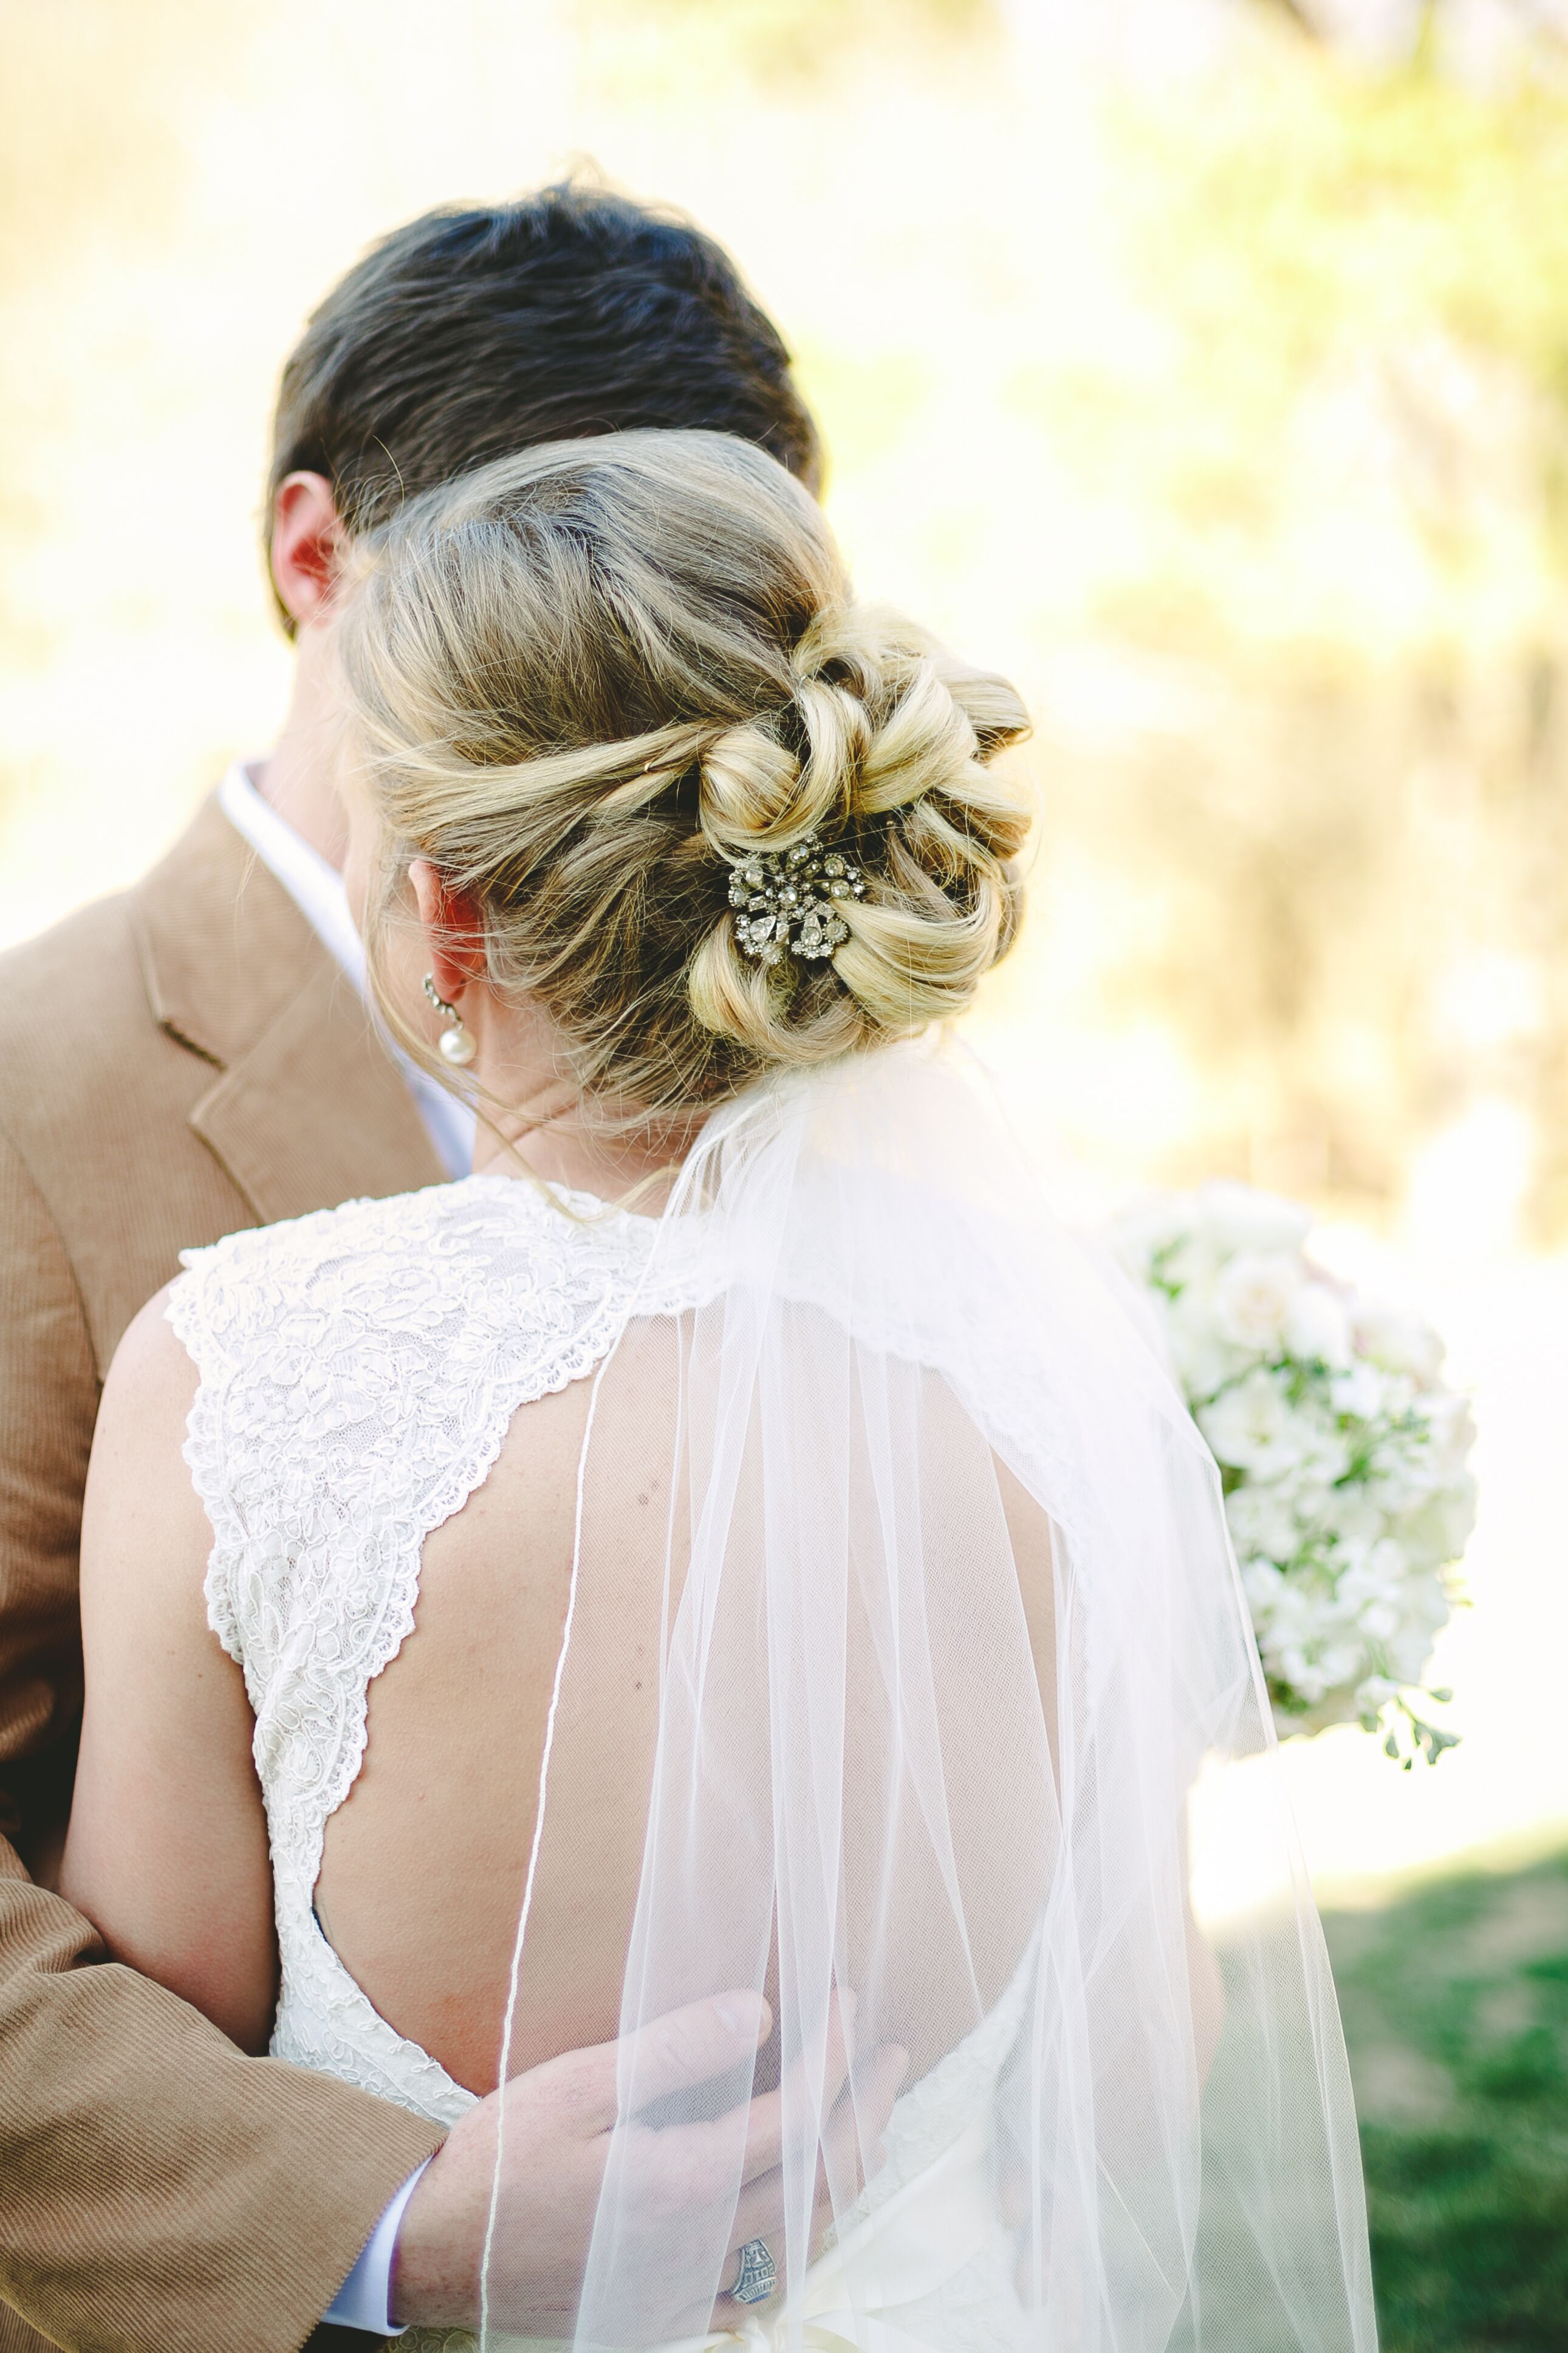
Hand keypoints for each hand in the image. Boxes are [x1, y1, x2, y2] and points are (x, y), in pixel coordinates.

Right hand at [392, 1989, 906, 2339]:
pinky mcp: (669, 2309)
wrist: (437, 2254)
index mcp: (684, 2183)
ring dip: (848, 2171)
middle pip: (823, 2181)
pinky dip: (803, 2238)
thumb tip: (757, 2015)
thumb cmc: (498, 2164)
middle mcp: (702, 2245)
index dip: (835, 2053)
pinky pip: (766, 2285)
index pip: (799, 2116)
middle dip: (869, 2111)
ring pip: (806, 2237)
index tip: (847, 2001)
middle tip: (890, 2055)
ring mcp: (690, 2287)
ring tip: (867, 2116)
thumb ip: (674, 2051)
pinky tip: (806, 2209)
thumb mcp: (579, 2087)